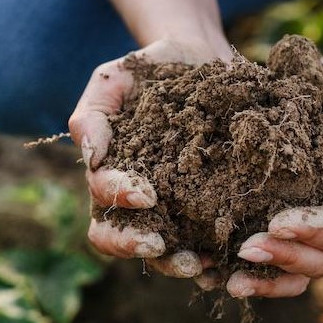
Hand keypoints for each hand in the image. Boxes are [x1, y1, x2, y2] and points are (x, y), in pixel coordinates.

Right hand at [68, 38, 232, 277]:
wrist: (201, 59)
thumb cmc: (150, 69)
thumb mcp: (114, 79)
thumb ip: (92, 115)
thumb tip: (91, 158)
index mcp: (110, 173)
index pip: (102, 199)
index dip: (118, 201)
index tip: (146, 194)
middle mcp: (136, 200)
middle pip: (121, 239)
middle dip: (136, 246)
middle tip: (160, 246)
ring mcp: (173, 208)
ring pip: (163, 251)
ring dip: (176, 262)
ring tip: (200, 263)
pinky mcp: (208, 208)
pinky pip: (206, 242)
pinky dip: (216, 258)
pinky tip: (231, 261)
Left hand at [226, 69, 322, 297]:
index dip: (310, 233)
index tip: (277, 223)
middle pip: (315, 262)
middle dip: (282, 258)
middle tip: (246, 249)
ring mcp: (305, 235)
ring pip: (292, 273)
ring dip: (263, 280)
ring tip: (230, 281)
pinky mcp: (275, 226)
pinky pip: (266, 262)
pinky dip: (244, 272)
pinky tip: (211, 275)